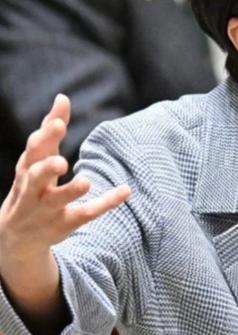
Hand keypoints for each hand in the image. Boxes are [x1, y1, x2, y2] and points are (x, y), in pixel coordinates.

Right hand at [0, 94, 130, 273]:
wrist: (16, 237)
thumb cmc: (31, 185)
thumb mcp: (37, 159)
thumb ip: (51, 130)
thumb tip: (62, 97)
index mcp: (28, 168)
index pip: (34, 149)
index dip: (45, 136)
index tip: (57, 122)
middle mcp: (33, 188)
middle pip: (36, 176)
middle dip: (47, 167)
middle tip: (61, 161)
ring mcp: (47, 209)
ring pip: (56, 200)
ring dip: (69, 191)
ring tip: (85, 182)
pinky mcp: (64, 224)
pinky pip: (85, 214)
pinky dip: (106, 203)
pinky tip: (125, 191)